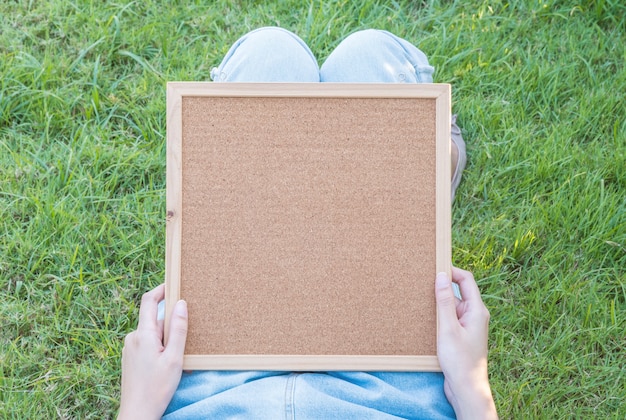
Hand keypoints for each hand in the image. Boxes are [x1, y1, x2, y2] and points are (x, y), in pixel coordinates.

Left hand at [118, 284, 187, 419]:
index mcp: (143, 334)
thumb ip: (178, 329)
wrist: (137, 414)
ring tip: (181, 351)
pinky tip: (170, 360)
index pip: (149, 301)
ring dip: (167, 335)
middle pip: (153, 317)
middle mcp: (133, 337)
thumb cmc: (156, 388)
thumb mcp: (174, 358)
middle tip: (187, 324)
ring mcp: (130, 348)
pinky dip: (161, 345)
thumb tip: (181, 304)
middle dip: (170, 319)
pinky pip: (148, 342)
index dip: (161, 288)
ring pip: (152, 332)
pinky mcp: (131, 358)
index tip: (174, 282)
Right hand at [435, 268, 497, 419]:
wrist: (466, 389)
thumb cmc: (460, 361)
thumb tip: (442, 276)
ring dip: (438, 304)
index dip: (452, 270)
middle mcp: (474, 315)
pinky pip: (449, 319)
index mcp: (477, 310)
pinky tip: (425, 320)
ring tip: (420, 302)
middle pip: (458, 292)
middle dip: (441, 287)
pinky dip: (438, 317)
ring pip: (452, 307)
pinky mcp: (461, 336)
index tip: (434, 266)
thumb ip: (445, 301)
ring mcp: (468, 326)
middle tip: (422, 282)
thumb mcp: (448, 328)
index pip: (466, 280)